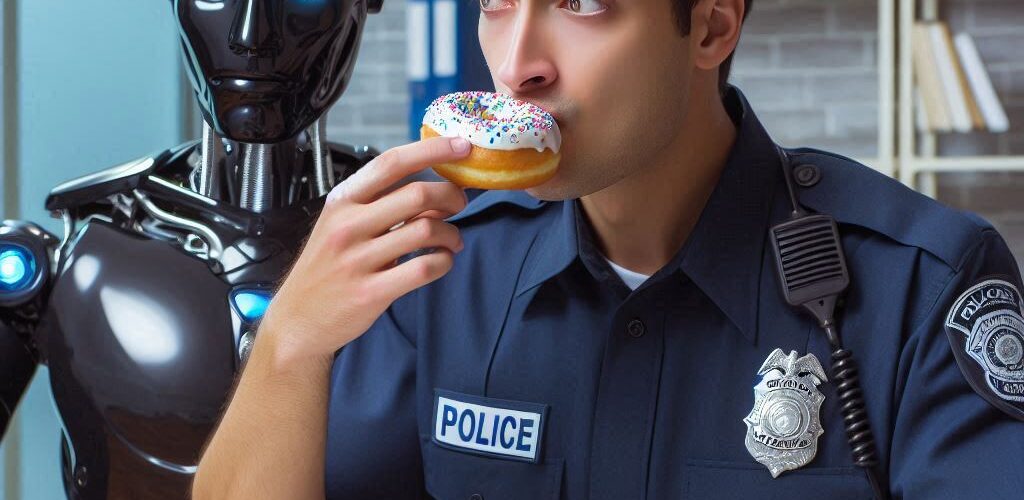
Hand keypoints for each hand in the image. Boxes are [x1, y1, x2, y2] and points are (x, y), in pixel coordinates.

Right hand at [258, 136, 472, 363]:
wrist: (297, 320)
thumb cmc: (326, 268)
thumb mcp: (343, 225)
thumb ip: (384, 206)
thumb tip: (436, 190)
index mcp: (342, 201)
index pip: (391, 162)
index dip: (432, 149)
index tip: (460, 145)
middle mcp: (348, 225)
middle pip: (417, 193)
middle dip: (451, 195)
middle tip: (459, 204)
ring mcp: (359, 259)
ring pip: (426, 230)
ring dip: (451, 233)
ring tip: (452, 240)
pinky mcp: (371, 292)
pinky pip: (424, 268)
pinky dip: (444, 262)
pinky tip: (441, 261)